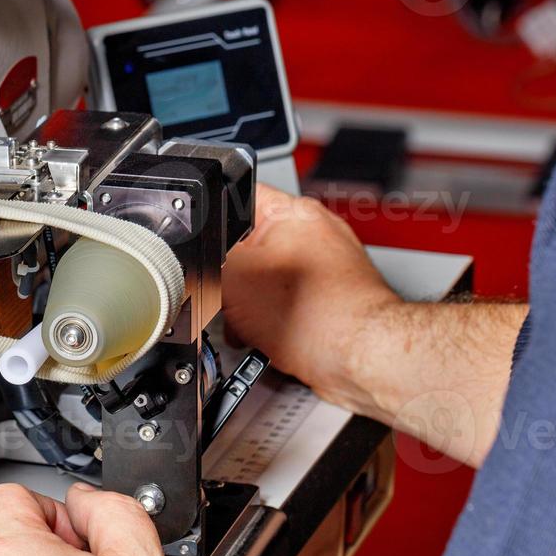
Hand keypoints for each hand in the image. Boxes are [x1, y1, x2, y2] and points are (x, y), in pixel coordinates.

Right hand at [221, 184, 399, 414]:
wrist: (362, 358)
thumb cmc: (320, 315)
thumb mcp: (236, 277)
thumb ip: (208, 255)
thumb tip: (193, 252)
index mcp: (294, 212)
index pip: (237, 197)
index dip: (210, 221)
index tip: (203, 245)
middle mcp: (313, 234)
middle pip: (245, 246)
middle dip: (229, 277)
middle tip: (231, 294)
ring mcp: (323, 269)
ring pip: (262, 280)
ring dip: (247, 305)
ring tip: (252, 321)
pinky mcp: (326, 301)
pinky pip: (282, 304)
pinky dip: (270, 321)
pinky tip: (269, 337)